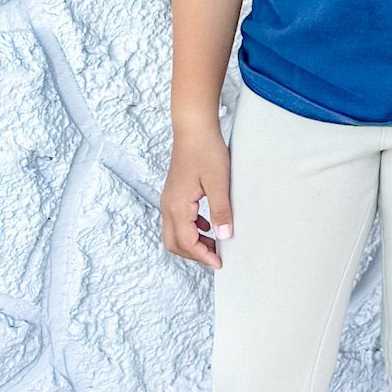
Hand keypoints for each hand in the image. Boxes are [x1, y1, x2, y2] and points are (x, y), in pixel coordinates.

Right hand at [161, 119, 233, 271]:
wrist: (193, 128)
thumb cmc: (206, 151)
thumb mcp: (219, 182)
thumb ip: (221, 211)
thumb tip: (224, 236)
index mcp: (178, 207)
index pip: (187, 243)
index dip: (203, 256)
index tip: (220, 263)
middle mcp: (168, 206)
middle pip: (175, 243)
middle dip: (194, 254)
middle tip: (216, 256)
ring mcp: (168, 200)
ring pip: (174, 233)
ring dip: (192, 242)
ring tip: (215, 243)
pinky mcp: (174, 194)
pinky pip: (177, 221)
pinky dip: (191, 230)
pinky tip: (208, 225)